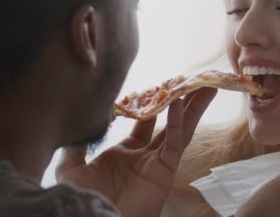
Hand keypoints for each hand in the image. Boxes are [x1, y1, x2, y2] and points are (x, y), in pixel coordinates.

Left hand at [55, 87, 216, 216]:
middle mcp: (144, 156)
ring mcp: (157, 163)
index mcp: (125, 153)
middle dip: (183, 101)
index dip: (151, 103)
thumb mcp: (72, 167)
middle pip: (169, 122)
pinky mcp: (165, 171)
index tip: (157, 85)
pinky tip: (178, 102)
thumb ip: (77, 145)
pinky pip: (174, 142)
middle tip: (194, 80)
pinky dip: (177, 122)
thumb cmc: (81, 198)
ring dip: (193, 108)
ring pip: (181, 129)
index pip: (144, 122)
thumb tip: (78, 122)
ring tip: (207, 86)